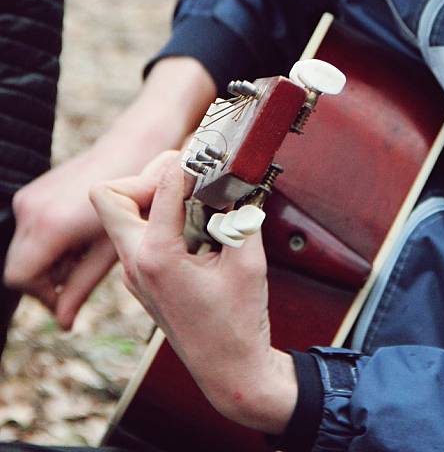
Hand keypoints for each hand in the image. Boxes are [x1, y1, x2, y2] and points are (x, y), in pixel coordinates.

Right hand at [5, 150, 118, 328]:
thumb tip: (63, 324)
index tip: (67, 296)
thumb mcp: (110, 250)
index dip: (42, 295)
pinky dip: (45, 241)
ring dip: (45, 260)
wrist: (132, 150)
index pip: (20, 279)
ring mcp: (28, 198)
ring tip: (81, 250)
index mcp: (50, 227)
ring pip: (21, 250)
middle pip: (17, 267)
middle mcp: (31, 210)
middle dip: (44, 280)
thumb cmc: (131, 200)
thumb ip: (81, 289)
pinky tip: (75, 233)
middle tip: (78, 274)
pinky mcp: (31, 191)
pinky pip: (27, 231)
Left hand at [90, 153, 297, 434]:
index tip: (208, 155)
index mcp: (158, 256)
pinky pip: (136, 231)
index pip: (161, 185)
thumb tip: (238, 178)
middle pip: (112, 195)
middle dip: (148, 176)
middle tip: (186, 178)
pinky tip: (194, 221)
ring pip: (121, 213)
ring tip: (193, 197)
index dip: (186, 163)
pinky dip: (159, 216)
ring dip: (152, 195)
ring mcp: (134, 271)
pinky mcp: (142, 277)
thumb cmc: (239, 322)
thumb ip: (240, 213)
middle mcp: (136, 262)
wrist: (229, 371)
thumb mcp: (248, 260)